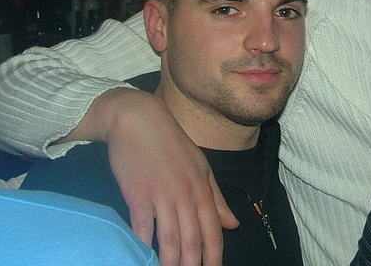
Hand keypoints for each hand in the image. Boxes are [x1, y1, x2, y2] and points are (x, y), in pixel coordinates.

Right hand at [97, 89, 238, 265]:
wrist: (139, 119)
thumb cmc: (170, 143)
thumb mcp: (201, 167)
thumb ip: (216, 198)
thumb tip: (233, 224)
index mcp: (202, 189)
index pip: (213, 231)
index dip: (214, 256)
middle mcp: (185, 195)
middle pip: (192, 240)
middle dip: (192, 265)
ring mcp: (161, 196)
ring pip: (169, 239)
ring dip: (170, 262)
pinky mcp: (137, 195)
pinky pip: (143, 228)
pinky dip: (144, 246)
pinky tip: (143, 256)